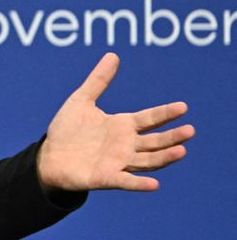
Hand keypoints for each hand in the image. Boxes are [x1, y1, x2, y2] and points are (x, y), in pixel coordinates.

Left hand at [38, 53, 194, 191]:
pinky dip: (139, 184)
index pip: (149, 119)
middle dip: (172, 136)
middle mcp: (125, 145)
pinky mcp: (106, 178)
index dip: (165, 113)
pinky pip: (126, 181)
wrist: (49, 155)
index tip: (183, 107)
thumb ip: (98, 80)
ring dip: (164, 157)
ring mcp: (118, 162)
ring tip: (181, 151)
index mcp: (122, 125)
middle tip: (190, 130)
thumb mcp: (81, 100)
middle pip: (155, 141)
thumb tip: (113, 55)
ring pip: (147, 161)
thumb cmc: (67, 129)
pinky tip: (154, 184)